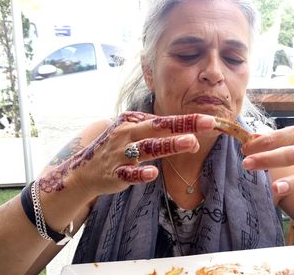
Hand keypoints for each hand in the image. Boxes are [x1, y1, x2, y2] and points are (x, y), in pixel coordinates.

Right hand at [61, 111, 215, 196]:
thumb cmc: (115, 149)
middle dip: (184, 125)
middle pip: (159, 128)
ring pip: (148, 148)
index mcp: (132, 121)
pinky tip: (153, 173)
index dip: (188, 121)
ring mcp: (120, 153)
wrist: (83, 170)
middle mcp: (127, 133)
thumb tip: (189, 133)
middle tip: (208, 123)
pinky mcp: (115, 173)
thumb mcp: (132, 133)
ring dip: (169, 145)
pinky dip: (140, 173)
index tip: (210, 120)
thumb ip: (156, 132)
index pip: (164, 120)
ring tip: (190, 143)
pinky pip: (129, 173)